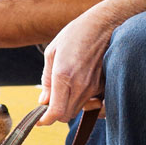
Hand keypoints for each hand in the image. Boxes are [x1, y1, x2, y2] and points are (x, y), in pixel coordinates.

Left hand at [39, 2, 120, 123]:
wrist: (105, 24)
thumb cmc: (76, 34)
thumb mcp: (52, 52)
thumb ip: (47, 80)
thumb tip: (43, 101)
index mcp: (64, 76)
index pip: (56, 112)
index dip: (46, 120)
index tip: (40, 120)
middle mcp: (80, 85)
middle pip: (66, 115)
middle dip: (55, 113)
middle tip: (50, 101)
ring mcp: (94, 87)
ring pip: (78, 109)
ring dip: (68, 106)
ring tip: (65, 89)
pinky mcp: (104, 86)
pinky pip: (91, 103)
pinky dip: (82, 101)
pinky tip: (78, 88)